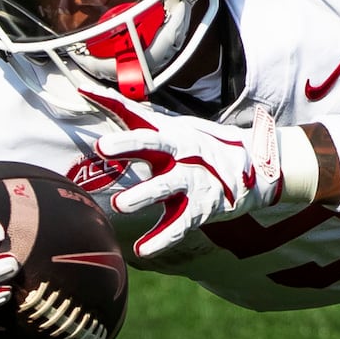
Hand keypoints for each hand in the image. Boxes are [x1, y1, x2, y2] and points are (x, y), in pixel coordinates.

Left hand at [85, 92, 315, 257]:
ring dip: (144, 195)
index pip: (145, 131)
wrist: (255, 169)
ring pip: (167, 188)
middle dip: (130, 148)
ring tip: (120, 205)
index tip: (99, 139)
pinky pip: (179, 226)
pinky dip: (161, 239)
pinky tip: (142, 250)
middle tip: (103, 150)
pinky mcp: (201, 210)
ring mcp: (194, 183)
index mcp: (174, 137)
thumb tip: (84, 88)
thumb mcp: (168, 126)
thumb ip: (126, 111)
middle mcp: (183, 157)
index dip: (124, 134)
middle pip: (156, 150)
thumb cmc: (198, 146)